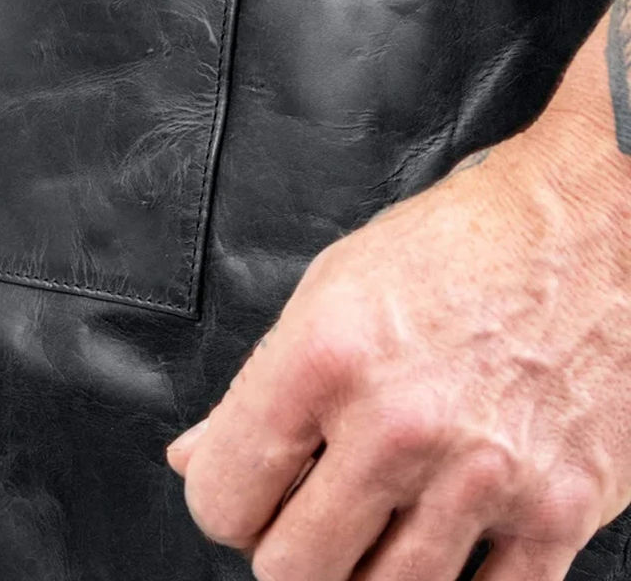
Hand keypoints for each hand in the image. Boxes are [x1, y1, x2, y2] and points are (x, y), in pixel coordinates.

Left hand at [165, 125, 630, 579]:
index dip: (225, 500)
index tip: (247, 488)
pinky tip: (442, 535)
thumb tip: (194, 457)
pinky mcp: (559, 509)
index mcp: (323, 359)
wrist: (583, 230)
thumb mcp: (328, 291)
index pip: (224, 498)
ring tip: (374, 518)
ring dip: (363, 570)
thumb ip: (257, 387)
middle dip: (288, 543)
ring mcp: (481, 476)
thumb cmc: (451, 247)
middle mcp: (397, 424)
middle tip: (308, 507)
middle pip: (292, 570)